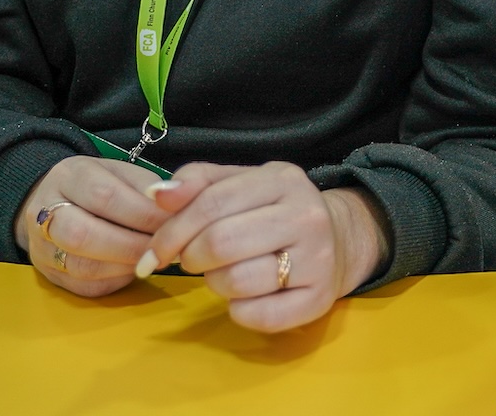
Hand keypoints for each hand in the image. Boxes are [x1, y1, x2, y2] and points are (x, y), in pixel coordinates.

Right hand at [14, 156, 174, 296]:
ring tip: (151, 259)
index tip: (171, 223)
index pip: (103, 195)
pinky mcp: (48, 274)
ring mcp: (40, 246)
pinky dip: (114, 280)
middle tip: (163, 248)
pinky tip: (133, 270)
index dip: (141, 213)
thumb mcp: (121, 172)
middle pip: (83, 235)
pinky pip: (82, 286)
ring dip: (123, 266)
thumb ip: (146, 187)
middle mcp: (43, 211)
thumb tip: (174, 209)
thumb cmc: (99, 184)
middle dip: (130, 246)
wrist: (55, 201)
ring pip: (80, 265)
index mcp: (69, 176)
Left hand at [141, 164, 386, 331]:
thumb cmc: (277, 212)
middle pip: (220, 243)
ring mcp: (318, 259)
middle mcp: (306, 216)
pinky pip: (257, 316)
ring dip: (215, 284)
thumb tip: (157, 195)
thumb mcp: (243, 183)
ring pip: (236, 281)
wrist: (340, 241)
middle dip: (191, 258)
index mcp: (283, 180)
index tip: (154, 252)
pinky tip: (246, 297)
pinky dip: (239, 311)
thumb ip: (200, 182)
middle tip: (193, 261)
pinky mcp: (318, 300)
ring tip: (225, 274)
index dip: (171, 232)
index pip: (211, 203)